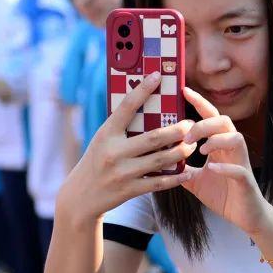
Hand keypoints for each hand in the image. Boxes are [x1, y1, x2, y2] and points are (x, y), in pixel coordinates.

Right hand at [58, 72, 196, 224]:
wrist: (80, 197)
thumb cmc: (96, 162)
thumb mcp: (102, 140)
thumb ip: (121, 127)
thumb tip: (146, 107)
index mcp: (106, 134)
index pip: (126, 107)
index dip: (142, 90)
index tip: (158, 75)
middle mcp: (113, 152)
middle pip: (153, 138)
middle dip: (176, 130)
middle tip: (191, 124)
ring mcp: (122, 172)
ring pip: (160, 160)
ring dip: (180, 152)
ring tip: (192, 145)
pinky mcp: (129, 190)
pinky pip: (158, 182)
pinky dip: (175, 177)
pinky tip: (186, 171)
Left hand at [179, 87, 272, 235]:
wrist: (246, 216)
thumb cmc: (223, 195)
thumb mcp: (195, 180)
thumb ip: (181, 167)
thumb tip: (159, 159)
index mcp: (220, 146)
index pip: (211, 118)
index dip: (199, 103)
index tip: (184, 90)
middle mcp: (232, 150)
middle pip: (224, 122)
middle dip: (204, 124)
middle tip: (186, 135)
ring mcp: (241, 164)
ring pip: (236, 139)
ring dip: (217, 140)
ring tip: (201, 149)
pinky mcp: (246, 182)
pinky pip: (239, 169)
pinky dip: (225, 167)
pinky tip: (212, 168)